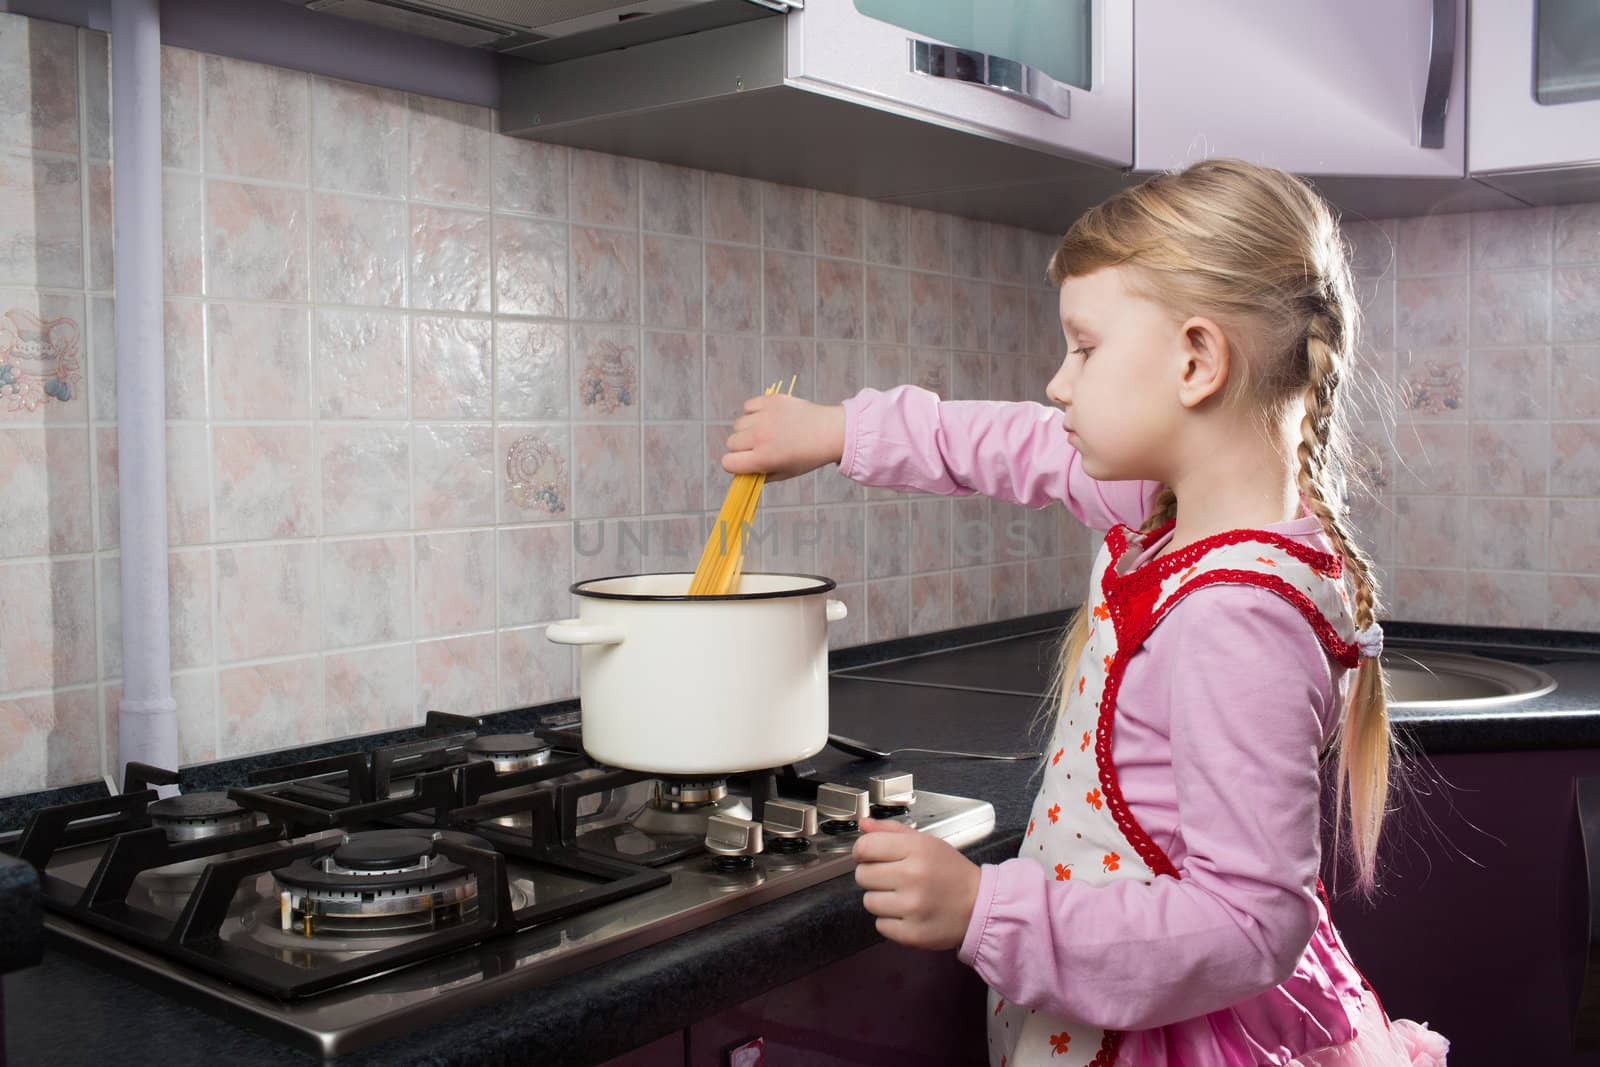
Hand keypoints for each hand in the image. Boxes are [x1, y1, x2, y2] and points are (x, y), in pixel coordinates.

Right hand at [721, 394, 845, 482]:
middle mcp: (760, 437)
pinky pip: (748, 406)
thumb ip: (760, 475)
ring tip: (766, 431)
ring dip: (747, 429)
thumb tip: (742, 472)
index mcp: (763, 458)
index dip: (735, 464)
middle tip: (758, 446)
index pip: (727, 462)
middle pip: (731, 442)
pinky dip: (754, 412)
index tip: (745, 462)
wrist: (831, 431)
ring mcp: (765, 416)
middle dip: (741, 447)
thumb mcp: (785, 473)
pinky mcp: (770, 400)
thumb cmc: (808, 456)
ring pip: (738, 424)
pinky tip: (768, 417)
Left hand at [852, 817, 980, 950]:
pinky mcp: (912, 934)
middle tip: (895, 877)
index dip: (863, 851)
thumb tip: (864, 825)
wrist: (979, 905)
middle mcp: (913, 877)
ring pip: (869, 901)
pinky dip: (891, 921)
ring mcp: (912, 908)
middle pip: (862, 875)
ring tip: (904, 896)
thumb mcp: (926, 843)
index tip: (871, 856)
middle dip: (874, 876)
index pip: (864, 847)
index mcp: (916, 850)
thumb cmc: (951, 872)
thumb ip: (892, 831)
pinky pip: (880, 925)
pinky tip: (909, 913)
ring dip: (882, 899)